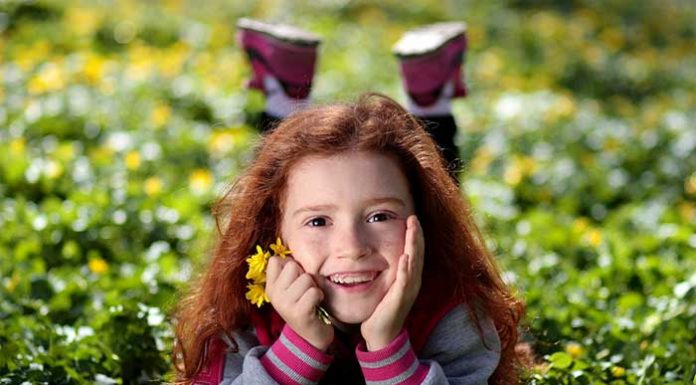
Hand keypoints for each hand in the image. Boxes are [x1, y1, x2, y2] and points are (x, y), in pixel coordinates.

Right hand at [265, 256, 333, 350]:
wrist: (311, 337)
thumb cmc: (304, 305)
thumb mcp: (291, 289)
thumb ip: (289, 272)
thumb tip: (290, 253)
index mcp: (271, 287)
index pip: (276, 260)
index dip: (291, 265)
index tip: (295, 280)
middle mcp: (274, 295)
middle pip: (293, 266)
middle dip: (305, 276)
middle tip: (305, 291)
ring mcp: (285, 305)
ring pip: (306, 278)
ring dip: (314, 287)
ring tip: (311, 299)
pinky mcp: (298, 313)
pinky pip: (314, 292)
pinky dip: (319, 297)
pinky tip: (316, 306)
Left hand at [360, 215, 423, 350]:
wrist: (381, 333)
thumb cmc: (382, 308)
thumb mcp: (387, 284)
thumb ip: (389, 270)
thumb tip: (385, 253)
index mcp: (410, 277)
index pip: (415, 252)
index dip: (414, 235)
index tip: (412, 218)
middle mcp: (412, 282)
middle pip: (418, 254)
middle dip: (416, 236)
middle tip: (414, 218)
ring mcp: (408, 291)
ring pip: (414, 264)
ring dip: (414, 247)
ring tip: (413, 230)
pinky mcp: (399, 300)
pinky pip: (404, 282)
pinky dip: (405, 269)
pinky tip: (404, 258)